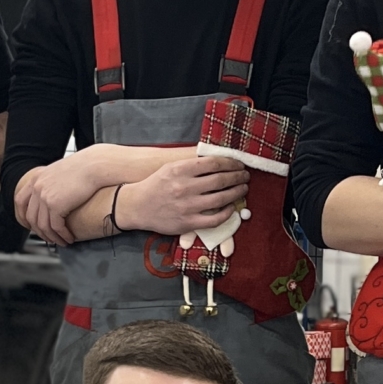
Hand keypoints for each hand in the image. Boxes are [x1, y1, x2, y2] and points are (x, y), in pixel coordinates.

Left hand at [15, 160, 89, 246]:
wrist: (94, 165)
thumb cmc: (85, 167)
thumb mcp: (60, 172)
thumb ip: (51, 183)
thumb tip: (53, 196)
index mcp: (36, 178)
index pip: (20, 201)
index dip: (23, 217)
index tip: (30, 226)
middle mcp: (37, 187)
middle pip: (30, 217)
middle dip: (39, 232)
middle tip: (49, 238)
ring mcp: (44, 196)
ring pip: (43, 225)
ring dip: (52, 237)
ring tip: (61, 241)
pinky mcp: (55, 205)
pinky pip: (56, 227)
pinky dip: (62, 235)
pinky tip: (69, 238)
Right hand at [121, 154, 250, 236]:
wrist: (137, 207)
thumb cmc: (156, 185)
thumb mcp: (170, 168)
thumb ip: (192, 164)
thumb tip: (218, 161)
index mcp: (180, 170)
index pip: (213, 163)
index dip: (231, 163)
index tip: (238, 164)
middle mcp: (184, 187)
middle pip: (221, 180)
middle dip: (237, 177)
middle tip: (245, 175)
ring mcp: (187, 206)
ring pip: (221, 199)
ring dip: (237, 192)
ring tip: (243, 188)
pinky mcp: (188, 223)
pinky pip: (215, 219)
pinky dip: (227, 212)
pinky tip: (232, 207)